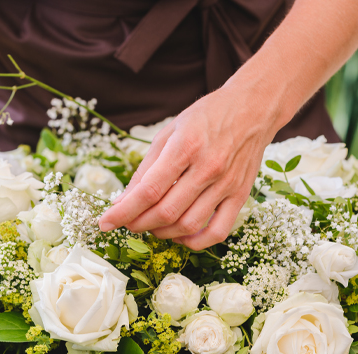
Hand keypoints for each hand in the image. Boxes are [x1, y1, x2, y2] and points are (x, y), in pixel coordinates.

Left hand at [98, 86, 279, 249]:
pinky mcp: (240, 196)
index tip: (105, 222)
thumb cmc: (207, 116)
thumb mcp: (169, 131)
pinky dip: (195, 242)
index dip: (123, 211)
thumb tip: (124, 200)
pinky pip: (217, 231)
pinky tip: (180, 235)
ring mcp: (227, 184)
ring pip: (188, 224)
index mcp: (186, 146)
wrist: (253, 108)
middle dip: (138, 223)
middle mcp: (208, 167)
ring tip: (150, 226)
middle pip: (166, 211)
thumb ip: (146, 167)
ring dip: (162, 233)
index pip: (148, 190)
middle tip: (126, 222)